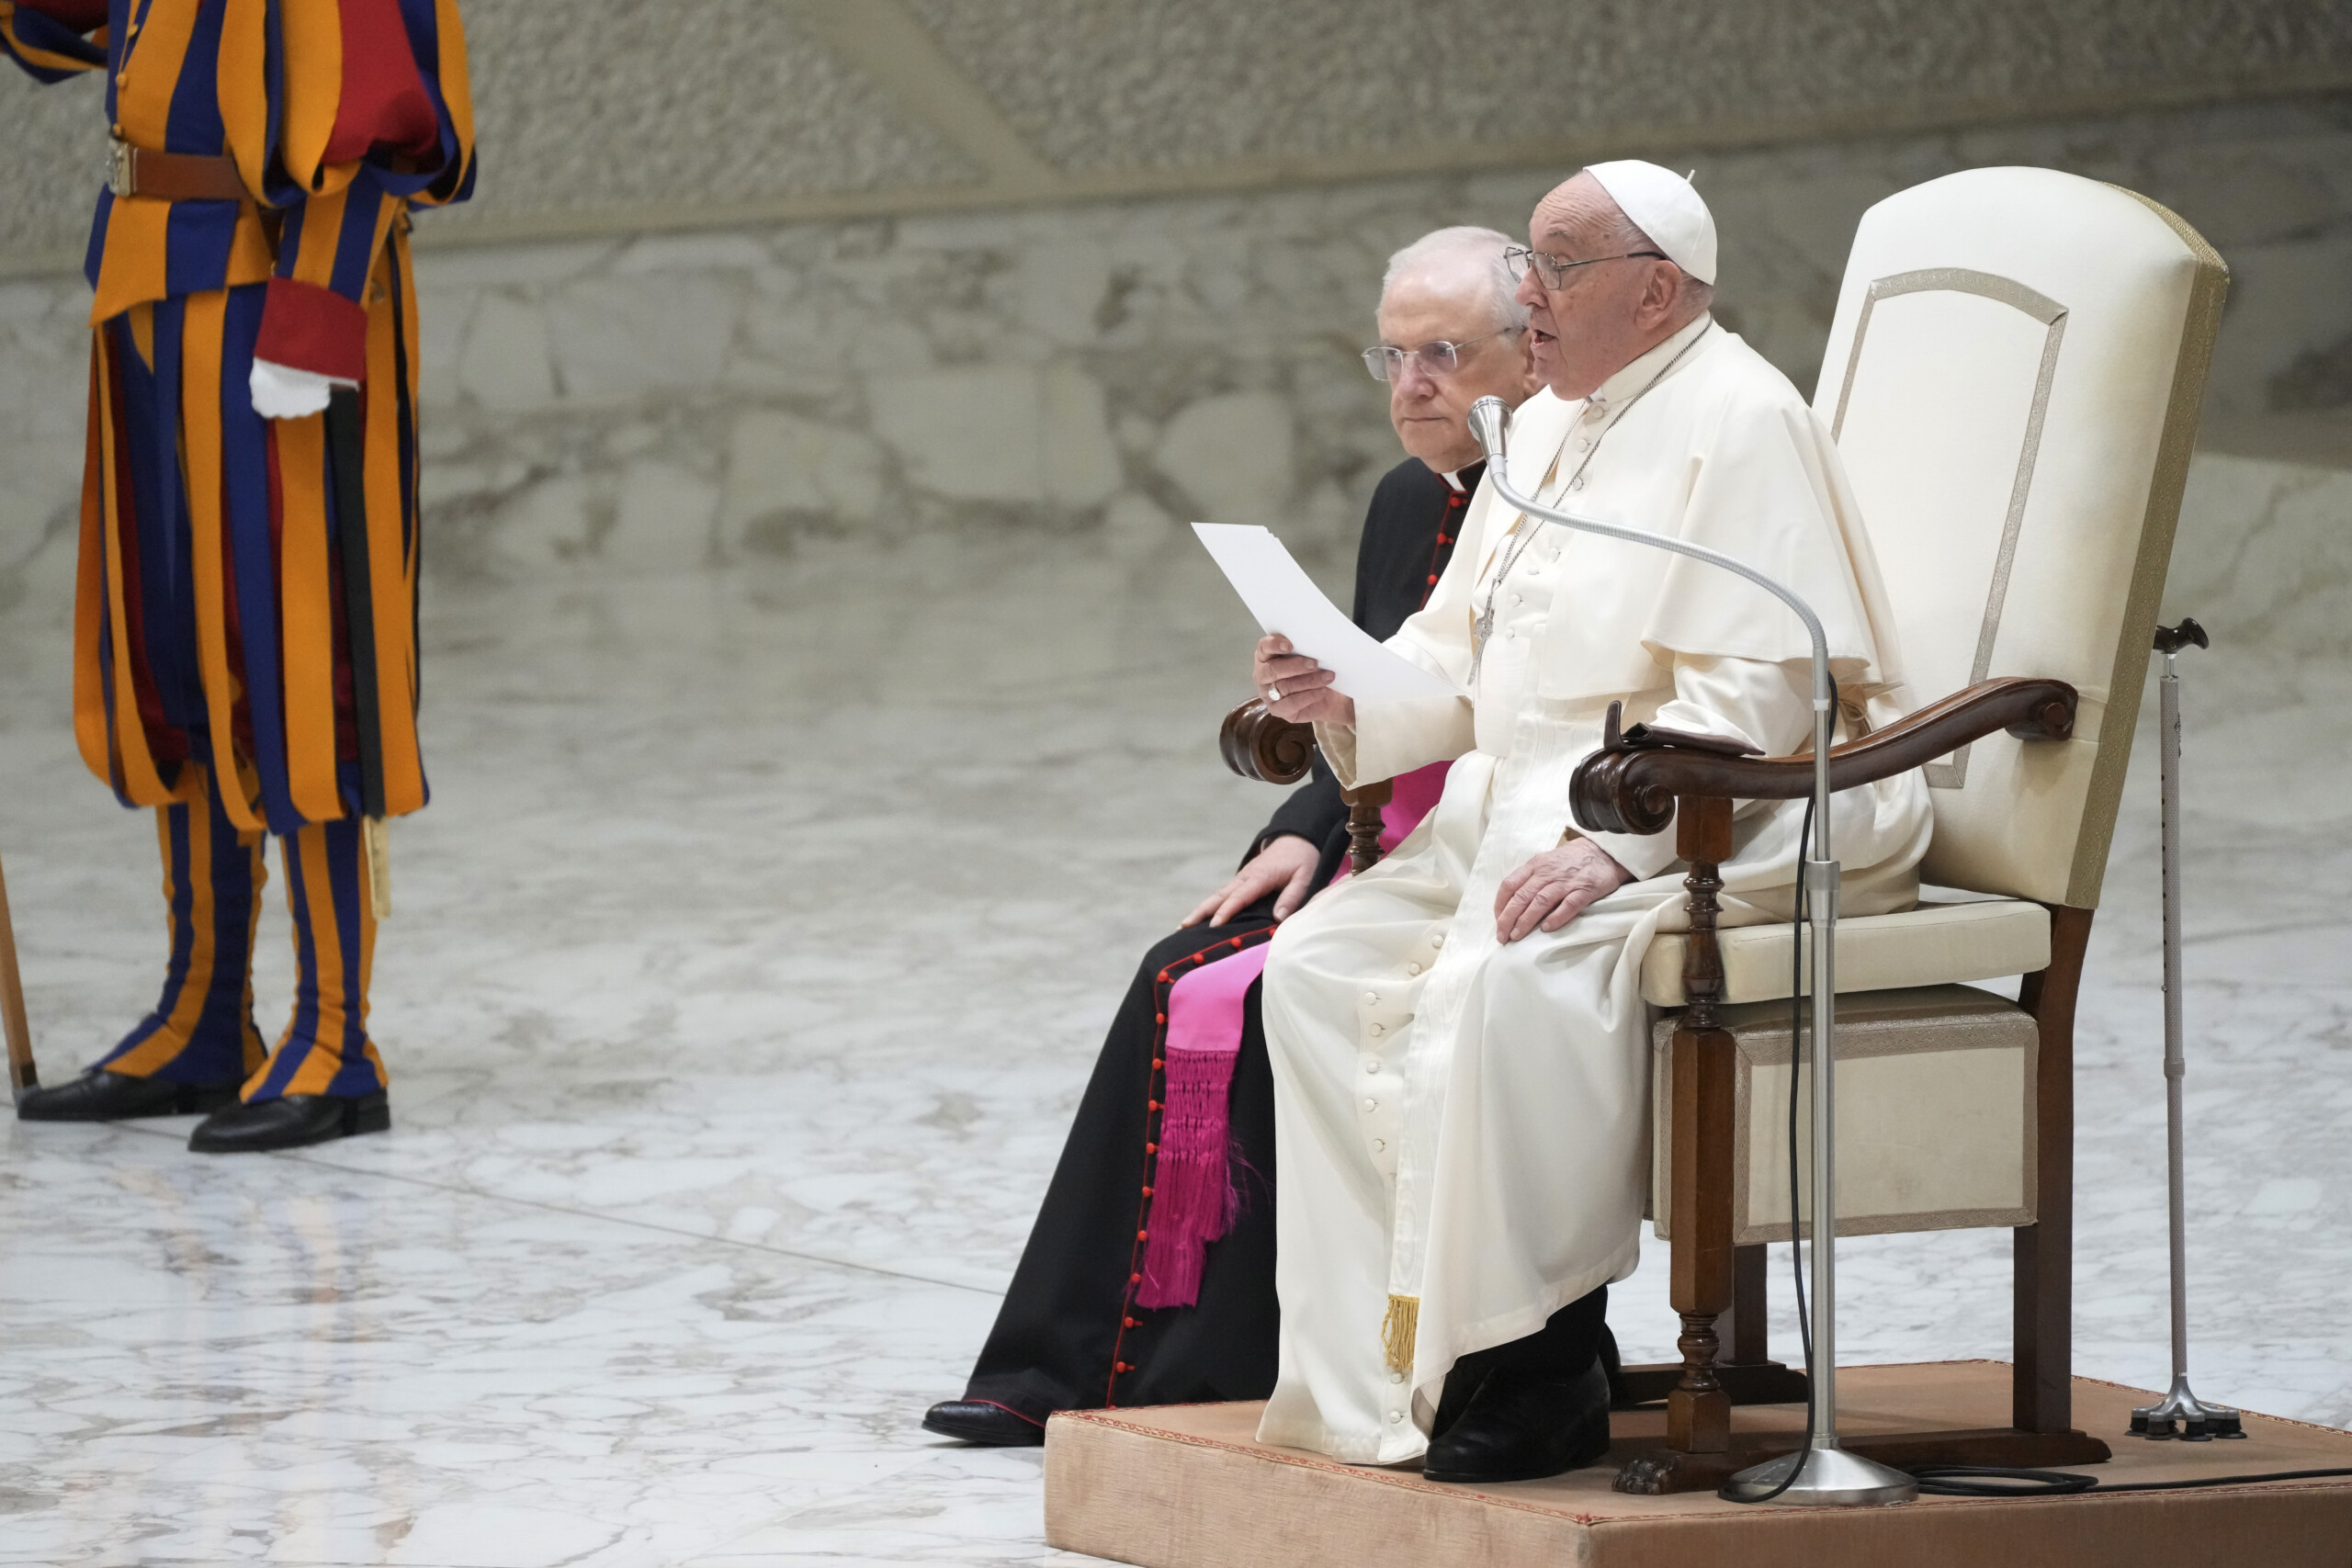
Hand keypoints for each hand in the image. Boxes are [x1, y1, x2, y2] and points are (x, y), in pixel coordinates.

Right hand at [1183, 834, 1321, 927]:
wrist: (1296, 839)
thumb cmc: (1303, 859)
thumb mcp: (1305, 877)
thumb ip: (1292, 897)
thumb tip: (1278, 918)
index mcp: (1260, 877)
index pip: (1239, 897)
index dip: (1226, 912)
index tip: (1213, 926)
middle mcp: (1246, 877)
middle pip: (1219, 896)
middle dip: (1201, 911)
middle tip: (1183, 927)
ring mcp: (1242, 878)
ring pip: (1217, 895)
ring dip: (1200, 909)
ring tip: (1183, 925)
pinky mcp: (1242, 880)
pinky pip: (1223, 894)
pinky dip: (1210, 905)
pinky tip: (1201, 916)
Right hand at [1254, 634, 1354, 726]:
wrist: (1328, 696)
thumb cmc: (1315, 671)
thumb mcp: (1310, 656)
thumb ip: (1305, 649)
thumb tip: (1314, 646)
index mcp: (1266, 656)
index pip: (1264, 647)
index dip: (1274, 644)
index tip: (1290, 645)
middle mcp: (1263, 674)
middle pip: (1272, 669)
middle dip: (1295, 666)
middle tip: (1314, 664)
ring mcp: (1267, 693)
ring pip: (1284, 686)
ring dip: (1309, 681)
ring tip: (1327, 677)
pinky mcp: (1276, 710)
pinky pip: (1291, 704)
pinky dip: (1309, 696)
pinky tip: (1322, 691)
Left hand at [1493, 838, 1629, 942]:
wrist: (1605, 851)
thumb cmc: (1573, 860)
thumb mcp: (1547, 862)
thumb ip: (1531, 878)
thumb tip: (1512, 903)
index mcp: (1536, 865)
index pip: (1510, 885)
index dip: (1500, 905)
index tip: (1498, 920)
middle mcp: (1548, 872)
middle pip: (1521, 896)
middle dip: (1508, 918)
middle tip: (1502, 936)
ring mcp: (1567, 881)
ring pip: (1540, 901)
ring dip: (1526, 920)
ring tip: (1517, 936)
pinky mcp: (1585, 890)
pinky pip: (1569, 905)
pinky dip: (1556, 917)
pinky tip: (1546, 928)